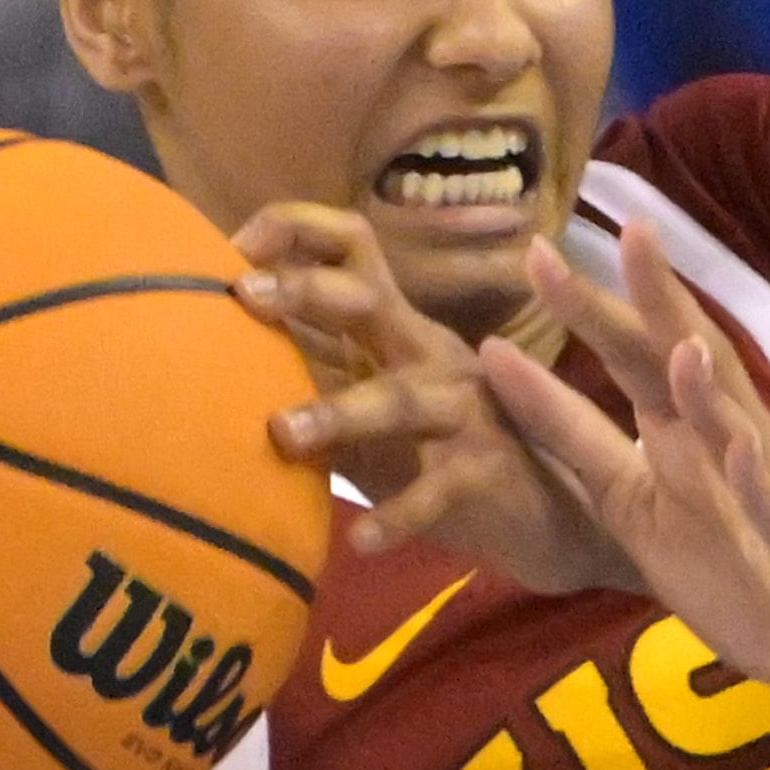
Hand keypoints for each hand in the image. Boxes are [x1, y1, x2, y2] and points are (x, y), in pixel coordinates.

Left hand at [243, 203, 629, 594]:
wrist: (551, 511)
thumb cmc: (440, 447)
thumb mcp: (376, 394)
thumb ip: (319, 361)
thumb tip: (219, 331)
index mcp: (400, 326)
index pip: (354, 245)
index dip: (298, 230)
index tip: (235, 245)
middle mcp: (430, 354)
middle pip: (370, 300)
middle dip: (308, 290)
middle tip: (245, 295)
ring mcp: (462, 412)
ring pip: (401, 399)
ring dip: (341, 412)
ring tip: (284, 433)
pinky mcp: (483, 472)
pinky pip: (435, 492)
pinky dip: (397, 515)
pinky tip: (359, 539)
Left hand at [474, 223, 769, 734]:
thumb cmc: (753, 576)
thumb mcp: (644, 509)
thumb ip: (586, 448)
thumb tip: (517, 386)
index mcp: (689, 440)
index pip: (635, 359)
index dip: (588, 310)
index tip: (532, 252)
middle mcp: (734, 449)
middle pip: (690, 364)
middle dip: (652, 307)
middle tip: (623, 237)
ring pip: (740, 429)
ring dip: (709, 387)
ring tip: (676, 339)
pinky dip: (761, 483)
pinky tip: (741, 451)